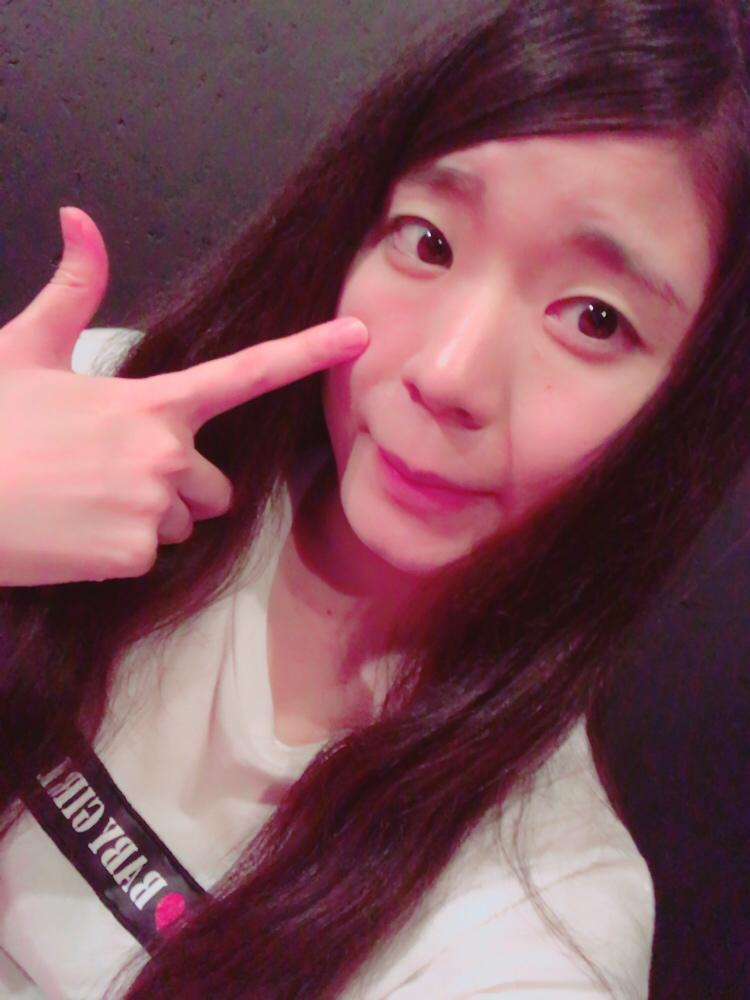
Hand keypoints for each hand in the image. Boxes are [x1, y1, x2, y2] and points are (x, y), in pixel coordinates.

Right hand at [0, 206, 367, 585]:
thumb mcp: (25, 349)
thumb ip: (71, 289)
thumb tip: (78, 217)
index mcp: (151, 400)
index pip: (247, 373)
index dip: (308, 351)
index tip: (357, 336)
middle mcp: (166, 451)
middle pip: (215, 487)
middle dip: (179, 488)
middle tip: (109, 478)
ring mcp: (153, 504)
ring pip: (181, 523)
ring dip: (146, 519)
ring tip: (84, 503)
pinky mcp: (132, 552)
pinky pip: (146, 555)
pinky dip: (115, 551)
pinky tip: (73, 532)